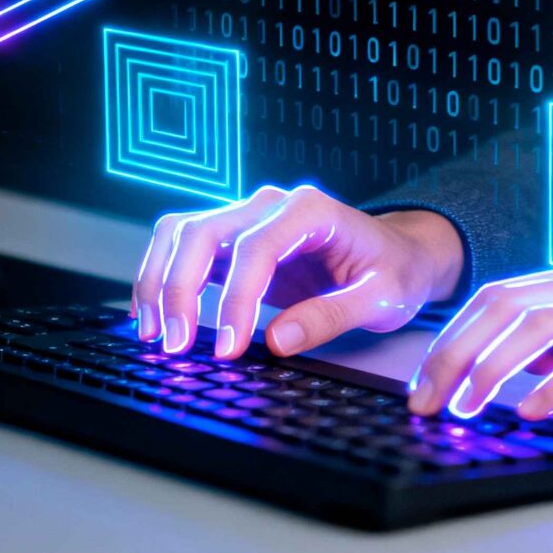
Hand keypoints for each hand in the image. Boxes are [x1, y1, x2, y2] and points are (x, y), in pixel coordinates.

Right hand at [130, 185, 464, 358]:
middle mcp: (271, 205)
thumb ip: (332, 316)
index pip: (255, 248)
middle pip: (203, 232)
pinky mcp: (234, 241)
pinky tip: (155, 317)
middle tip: (176, 347)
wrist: (399, 253)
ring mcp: (248, 218)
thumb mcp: (382, 297)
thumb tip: (277, 339)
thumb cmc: (395, 270)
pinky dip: (163, 278)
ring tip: (153, 335)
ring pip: (181, 233)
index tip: (229, 348)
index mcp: (311, 210)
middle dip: (180, 289)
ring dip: (159, 281)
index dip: (235, 299)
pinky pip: (184, 249)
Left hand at [406, 254, 552, 423]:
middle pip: (511, 303)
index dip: (457, 333)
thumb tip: (518, 364)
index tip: (429, 379)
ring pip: (543, 326)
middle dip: (456, 352)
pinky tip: (532, 412)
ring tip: (466, 410)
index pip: (508, 291)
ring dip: (491, 370)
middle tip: (427, 402)